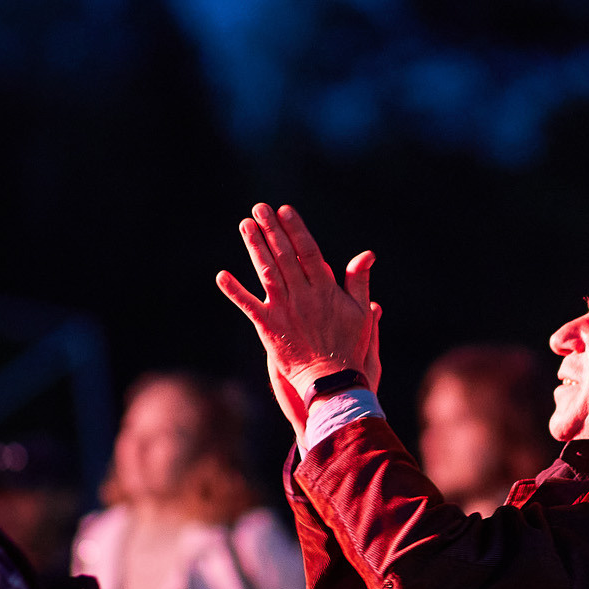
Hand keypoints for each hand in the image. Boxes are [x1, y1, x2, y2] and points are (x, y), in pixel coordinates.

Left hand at [216, 204, 380, 429]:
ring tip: (245, 225)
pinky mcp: (269, 327)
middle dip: (271, 230)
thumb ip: (358, 280)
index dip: (295, 229)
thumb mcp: (360, 312)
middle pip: (284, 255)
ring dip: (254, 247)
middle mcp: (303, 295)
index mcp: (325, 289)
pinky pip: (248, 305)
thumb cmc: (349, 346)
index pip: (308, 251)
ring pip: (266, 272)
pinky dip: (234, 291)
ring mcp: (284, 310)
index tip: (284, 211)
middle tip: (259, 208)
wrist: (331, 380)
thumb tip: (367, 254)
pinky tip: (222, 275)